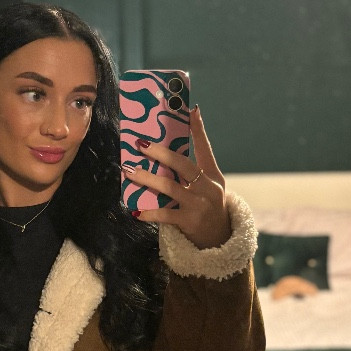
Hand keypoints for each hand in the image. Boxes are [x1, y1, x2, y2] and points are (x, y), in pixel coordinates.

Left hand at [122, 106, 230, 248]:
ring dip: (147, 179)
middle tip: (141, 145)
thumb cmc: (209, 208)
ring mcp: (199, 205)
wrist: (220, 239)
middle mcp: (208, 187)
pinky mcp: (190, 222)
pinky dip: (150, 212)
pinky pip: (165, 214)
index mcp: (213, 175)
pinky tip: (136, 211)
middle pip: (183, 165)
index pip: (206, 148)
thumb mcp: (210, 186)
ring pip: (170, 187)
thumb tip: (175, 149)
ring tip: (130, 172)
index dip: (198, 129)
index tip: (189, 110)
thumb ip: (196, 169)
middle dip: (161, 153)